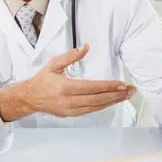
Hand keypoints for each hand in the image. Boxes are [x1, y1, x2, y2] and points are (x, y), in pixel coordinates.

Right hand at [0, 44, 135, 119]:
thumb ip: (71, 56)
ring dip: (113, 101)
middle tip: (131, 90)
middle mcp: (69, 101)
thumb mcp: (54, 64)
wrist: (31, 98)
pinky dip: (103, 106)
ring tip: (126, 96)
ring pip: (97, 107)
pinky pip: (91, 110)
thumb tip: (86, 47)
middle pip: (98, 99)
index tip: (122, 84)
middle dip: (116, 95)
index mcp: (65, 87)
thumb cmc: (42, 80)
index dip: (108, 86)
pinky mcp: (72, 114)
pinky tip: (112, 101)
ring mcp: (71, 110)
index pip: (92, 87)